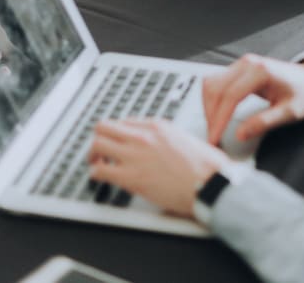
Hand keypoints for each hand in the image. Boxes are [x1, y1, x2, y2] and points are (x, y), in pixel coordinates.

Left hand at [88, 119, 230, 216]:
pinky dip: (96, 174)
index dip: (118, 133)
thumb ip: (169, 137)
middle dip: (99, 138)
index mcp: (158, 126)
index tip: (118, 141)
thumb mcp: (186, 138)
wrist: (209, 182)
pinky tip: (100, 177)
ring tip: (97, 163)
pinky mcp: (131, 177)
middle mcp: (143, 136)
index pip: (125, 121)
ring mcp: (135, 155)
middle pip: (104, 127)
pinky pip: (100, 171)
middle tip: (100, 150)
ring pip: (97, 145)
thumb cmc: (206, 165)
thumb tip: (163, 143)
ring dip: (93, 155)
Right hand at [203, 54, 303, 145]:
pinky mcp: (238, 69)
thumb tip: (240, 134)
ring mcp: (241, 64)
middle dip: (211, 115)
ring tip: (214, 129)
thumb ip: (264, 122)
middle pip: (216, 88)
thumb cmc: (302, 94)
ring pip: (211, 83)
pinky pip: (216, 82)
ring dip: (208, 107)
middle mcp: (247, 63)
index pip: (231, 95)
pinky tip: (216, 115)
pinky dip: (212, 99)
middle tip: (213, 139)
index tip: (215, 138)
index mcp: (261, 71)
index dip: (220, 119)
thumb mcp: (289, 112)